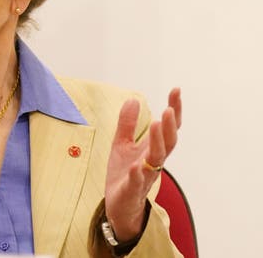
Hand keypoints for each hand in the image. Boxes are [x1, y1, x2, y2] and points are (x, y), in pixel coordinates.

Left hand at [104, 88, 181, 240]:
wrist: (119, 205)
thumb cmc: (124, 173)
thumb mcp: (122, 144)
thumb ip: (127, 124)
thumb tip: (133, 99)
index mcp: (153, 149)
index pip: (168, 128)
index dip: (174, 110)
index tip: (176, 90)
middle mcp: (154, 161)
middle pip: (167, 142)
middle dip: (169, 126)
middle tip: (169, 109)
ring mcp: (145, 175)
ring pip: (156, 159)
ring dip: (158, 141)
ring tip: (157, 123)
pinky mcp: (132, 189)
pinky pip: (137, 181)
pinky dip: (137, 172)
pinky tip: (136, 164)